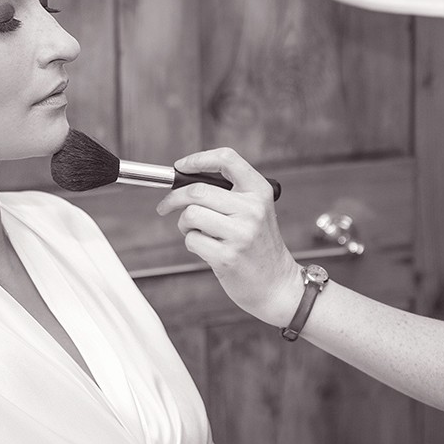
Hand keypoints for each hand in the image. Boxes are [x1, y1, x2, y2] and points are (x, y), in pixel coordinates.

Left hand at [156, 147, 302, 326]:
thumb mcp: (255, 211)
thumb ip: (229, 193)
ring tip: (196, 231)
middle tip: (166, 206)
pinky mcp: (228, 256)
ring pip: (190, 214)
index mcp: (259, 192)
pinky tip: (207, 249)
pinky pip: (192, 240)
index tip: (181, 166)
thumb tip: (185, 180)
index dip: (198, 159)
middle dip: (173, 198)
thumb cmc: (259, 246)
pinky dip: (192, 243)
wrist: (277, 283)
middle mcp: (252, 209)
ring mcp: (241, 233)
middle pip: (197, 190)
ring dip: (184, 224)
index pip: (226, 159)